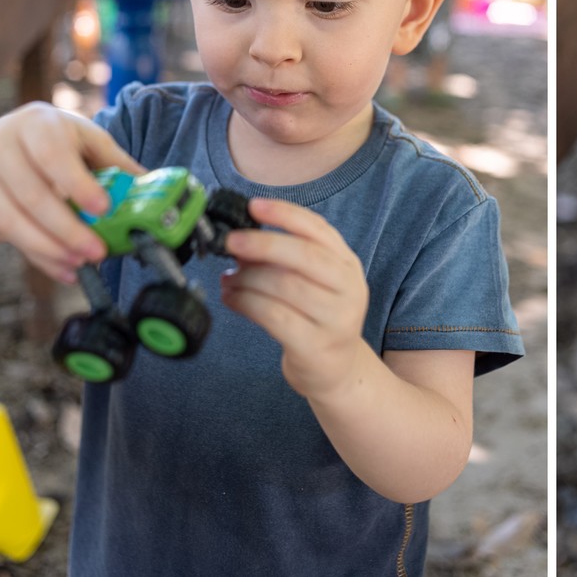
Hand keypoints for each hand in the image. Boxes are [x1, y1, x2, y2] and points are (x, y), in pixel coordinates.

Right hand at [0, 103, 144, 281]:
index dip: (77, 184)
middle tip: (97, 252)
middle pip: (32, 194)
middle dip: (66, 228)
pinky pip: (7, 235)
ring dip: (49, 248)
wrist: (1, 143)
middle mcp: (6, 147)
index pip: (53, 155)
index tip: (103, 209)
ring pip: (11, 219)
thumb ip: (115, 162)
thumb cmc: (56, 139)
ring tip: (81, 264)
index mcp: (40, 125)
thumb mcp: (85, 139)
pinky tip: (65, 271)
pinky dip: (38, 257)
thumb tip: (154, 187)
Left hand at [220, 198, 368, 399]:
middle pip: (305, 256)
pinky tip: (231, 298)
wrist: (337, 370)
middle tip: (231, 241)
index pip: (319, 230)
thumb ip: (286, 260)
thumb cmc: (318, 318)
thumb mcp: (314, 282)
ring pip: (285, 287)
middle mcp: (349, 288)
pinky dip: (246, 303)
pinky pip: (274, 317)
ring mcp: (335, 319)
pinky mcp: (315, 346)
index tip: (253, 206)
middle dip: (263, 244)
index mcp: (347, 264)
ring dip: (248, 278)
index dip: (286, 214)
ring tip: (227, 277)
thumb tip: (241, 241)